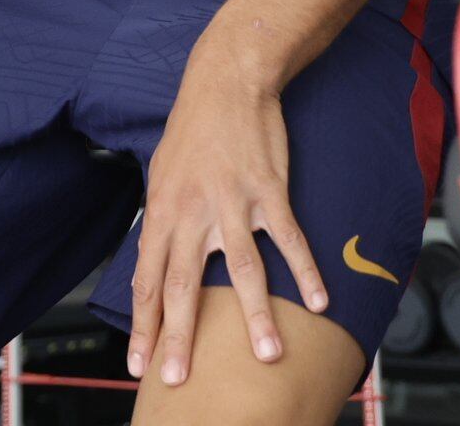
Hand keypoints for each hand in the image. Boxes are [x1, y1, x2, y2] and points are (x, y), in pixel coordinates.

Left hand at [126, 42, 326, 387]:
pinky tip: (320, 301)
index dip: (143, 324)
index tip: (140, 365)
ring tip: (265, 355)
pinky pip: (288, 238)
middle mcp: (192, 210)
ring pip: (240, 267)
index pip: (148, 279)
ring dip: (253, 315)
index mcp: (162, 209)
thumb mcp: (162, 174)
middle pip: (183, 283)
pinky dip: (306, 270)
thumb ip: (162, 223)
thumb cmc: (192, 131)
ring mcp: (231, 200)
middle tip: (179, 379)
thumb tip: (153, 266)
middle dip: (179, 336)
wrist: (225, 80)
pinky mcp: (268, 189)